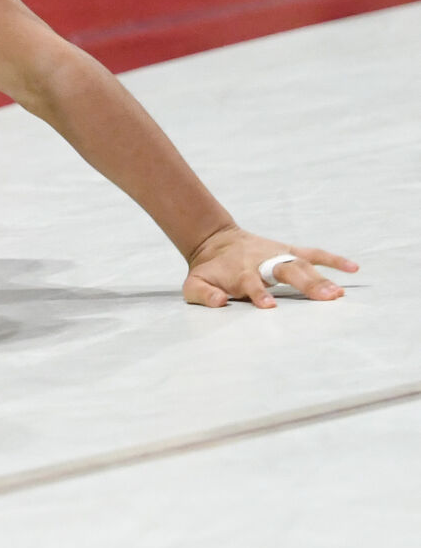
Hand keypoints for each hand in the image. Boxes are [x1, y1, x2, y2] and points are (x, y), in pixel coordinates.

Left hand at [182, 224, 355, 308]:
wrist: (214, 241)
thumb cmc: (208, 271)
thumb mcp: (194, 285)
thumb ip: (203, 294)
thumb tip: (219, 301)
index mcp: (240, 273)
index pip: (251, 284)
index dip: (259, 294)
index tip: (270, 306)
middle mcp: (263, 262)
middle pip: (286, 272)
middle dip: (305, 284)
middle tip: (326, 298)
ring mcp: (277, 255)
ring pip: (302, 265)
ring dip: (321, 278)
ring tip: (338, 294)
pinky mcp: (288, 250)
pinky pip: (313, 253)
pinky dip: (332, 260)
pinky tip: (353, 269)